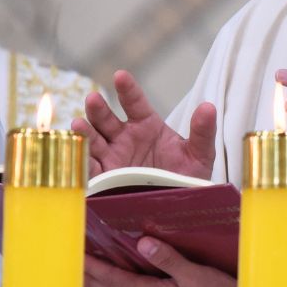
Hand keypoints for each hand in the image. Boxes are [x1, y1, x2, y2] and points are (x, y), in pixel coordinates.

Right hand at [72, 71, 215, 178]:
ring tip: (78, 125)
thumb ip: (202, 132)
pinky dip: (83, 161)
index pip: (134, 102)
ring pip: (94, 140)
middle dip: (98, 109)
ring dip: (84, 132)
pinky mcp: (105, 180)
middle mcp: (125, 139)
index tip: (120, 76)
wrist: (178, 210)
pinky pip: (90, 168)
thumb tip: (208, 107)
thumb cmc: (188, 179)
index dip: (127, 89)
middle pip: (106, 119)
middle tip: (93, 99)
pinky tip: (80, 154)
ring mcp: (112, 158)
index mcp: (147, 126)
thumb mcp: (199, 156)